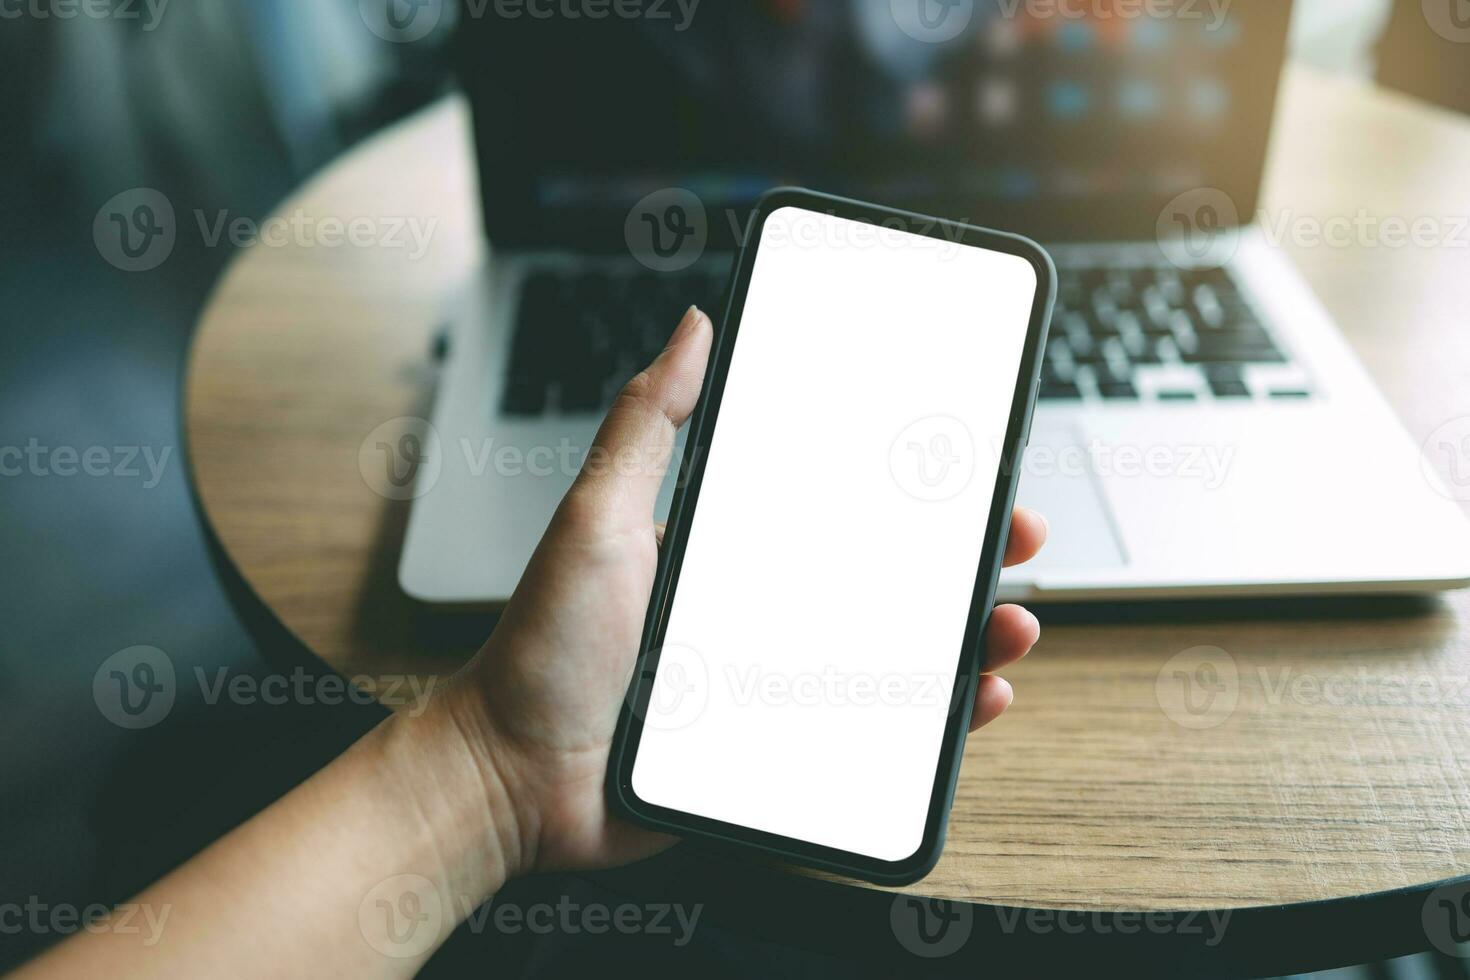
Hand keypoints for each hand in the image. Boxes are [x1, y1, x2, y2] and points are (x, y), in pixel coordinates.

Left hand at [444, 305, 1047, 877]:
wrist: (511, 778)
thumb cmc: (540, 648)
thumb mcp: (595, 517)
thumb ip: (646, 425)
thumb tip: (694, 325)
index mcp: (732, 547)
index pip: (841, 504)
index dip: (909, 485)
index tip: (965, 462)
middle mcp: (766, 609)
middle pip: (889, 574)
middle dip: (963, 552)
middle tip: (1016, 534)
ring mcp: (779, 682)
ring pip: (901, 652)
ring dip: (971, 632)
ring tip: (1012, 619)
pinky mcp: (783, 750)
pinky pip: (879, 734)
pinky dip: (939, 717)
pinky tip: (978, 698)